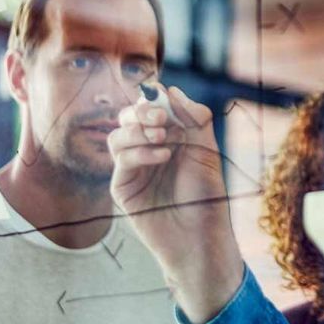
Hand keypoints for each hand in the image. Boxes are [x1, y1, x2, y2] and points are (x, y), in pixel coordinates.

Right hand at [108, 86, 242, 322]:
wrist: (200, 234)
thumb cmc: (207, 194)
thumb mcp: (207, 149)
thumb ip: (193, 117)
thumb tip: (170, 89)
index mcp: (169, 136)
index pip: (150, 106)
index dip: (152, 98)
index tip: (163, 100)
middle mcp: (148, 148)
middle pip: (128, 116)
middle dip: (141, 112)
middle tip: (160, 120)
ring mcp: (133, 167)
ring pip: (117, 135)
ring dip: (137, 131)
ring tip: (163, 139)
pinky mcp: (123, 187)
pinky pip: (120, 159)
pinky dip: (140, 151)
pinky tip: (163, 156)